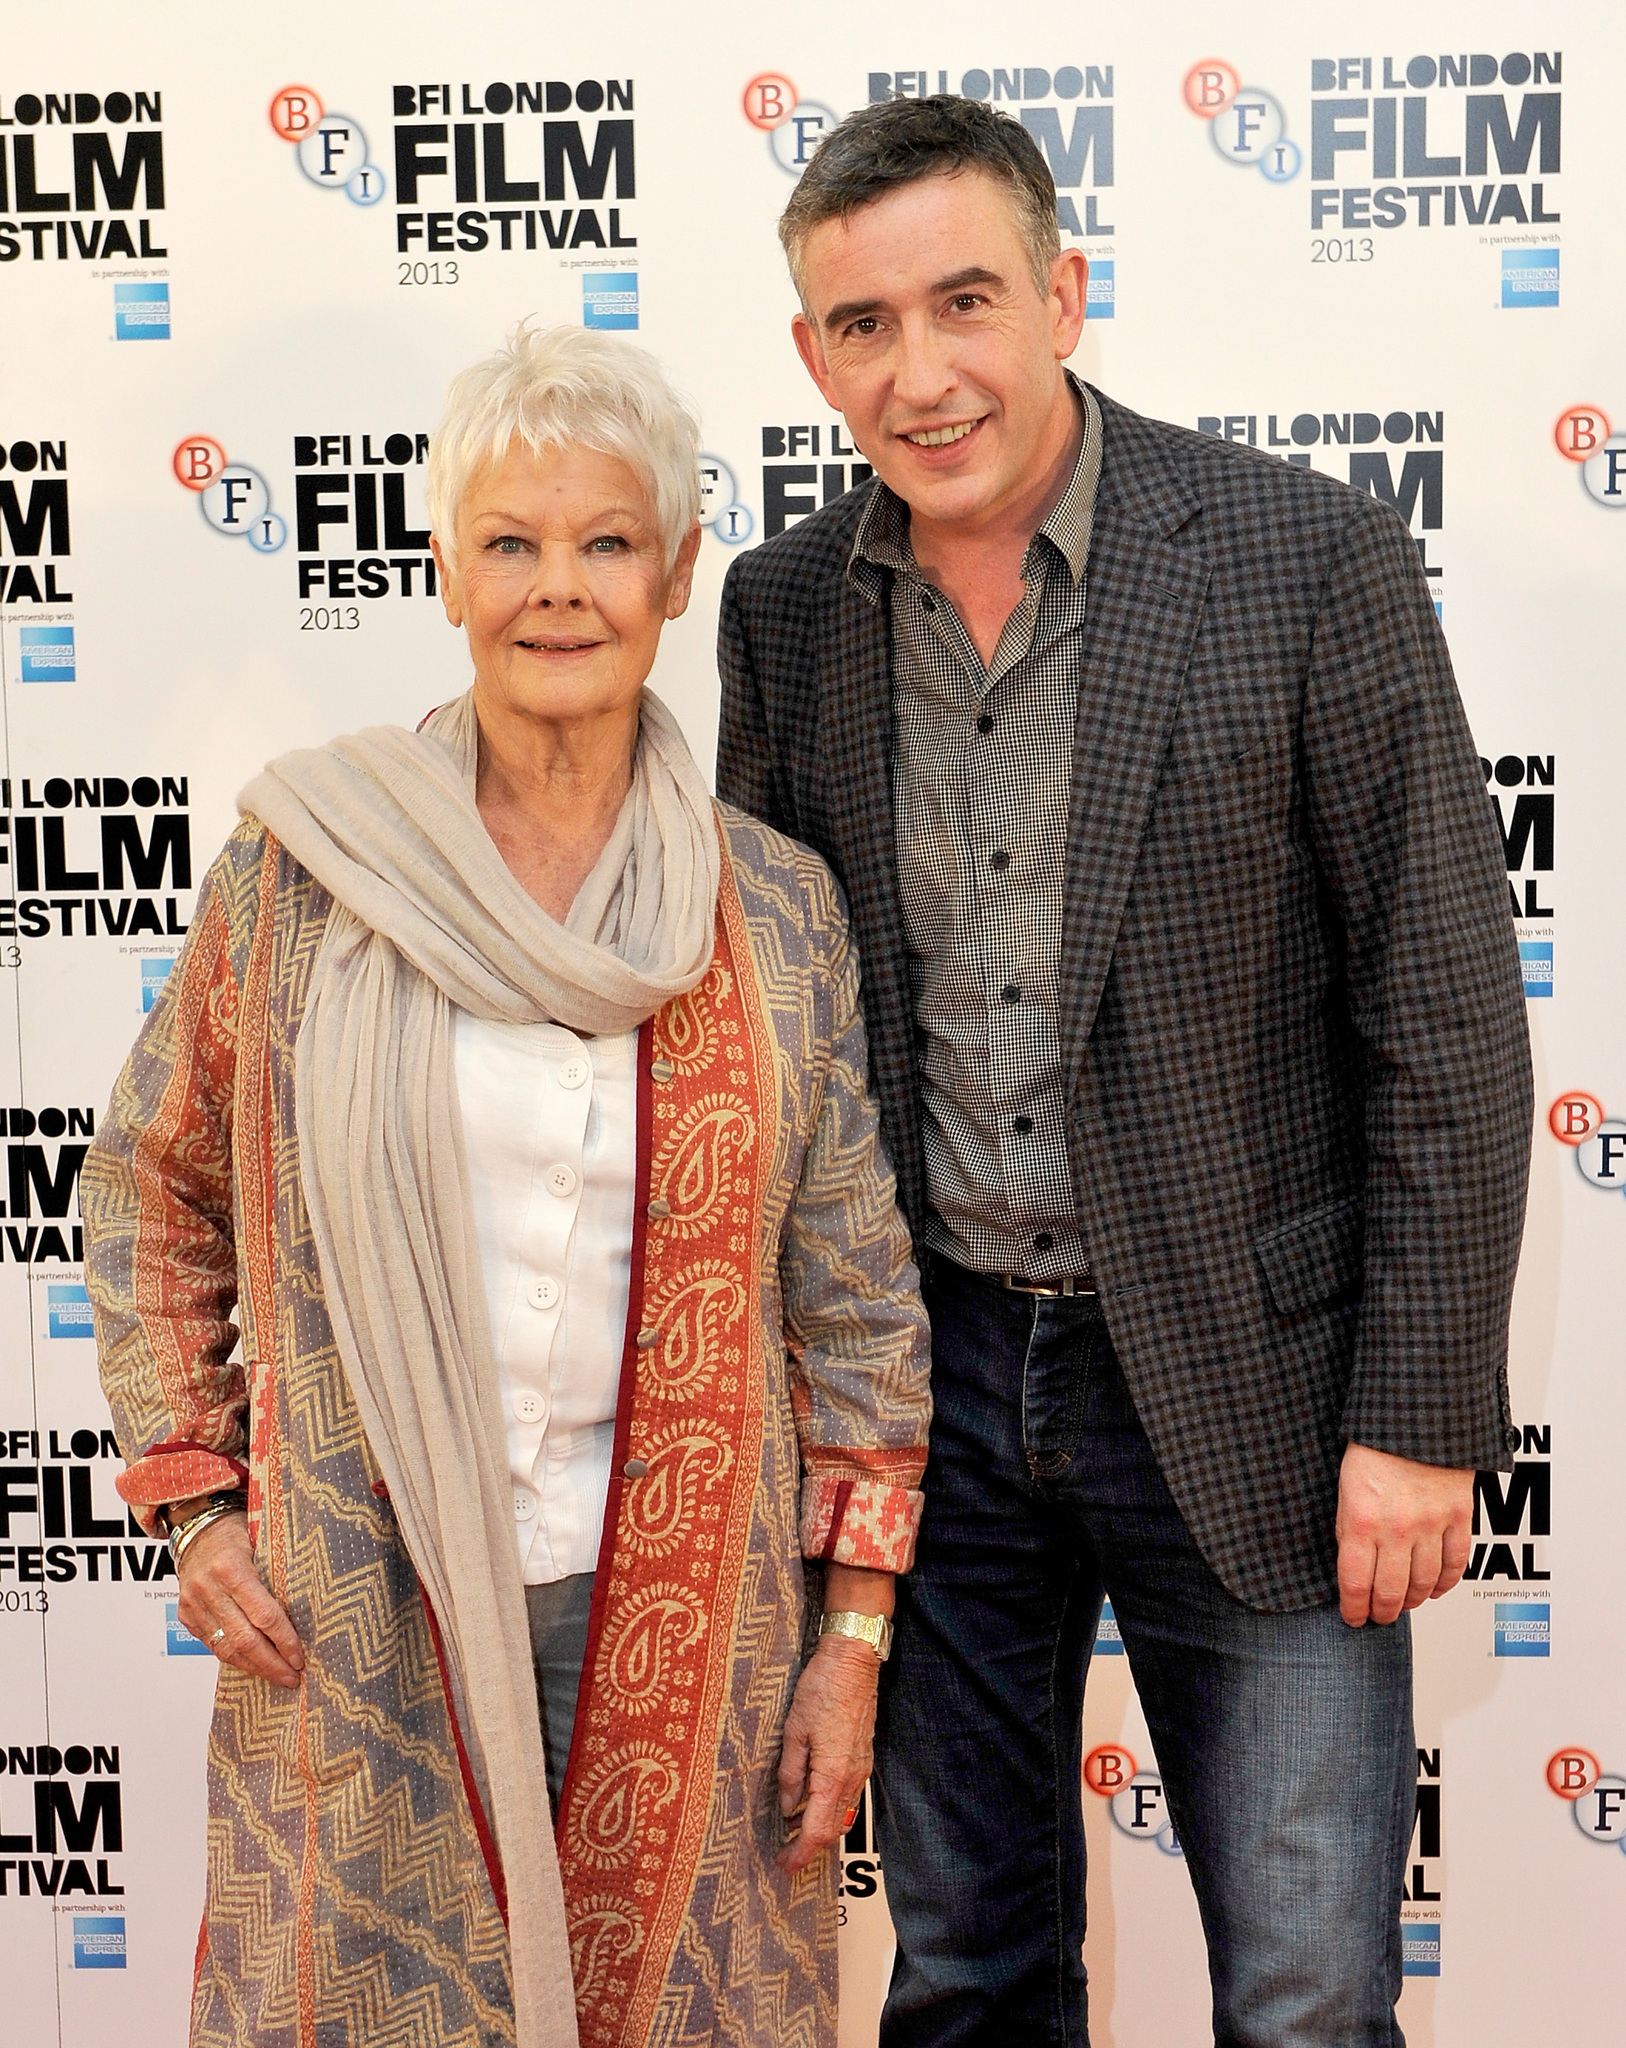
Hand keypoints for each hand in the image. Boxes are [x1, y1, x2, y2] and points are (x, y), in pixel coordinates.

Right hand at [176, 1510, 304, 1687]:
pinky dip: (235, 1658)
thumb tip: (309, 1609)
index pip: (264, 1615)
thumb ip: (278, 1573)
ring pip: (226, 1648)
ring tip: (277, 1676)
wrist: (198, 1527)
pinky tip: (254, 1665)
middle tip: (292, 1676)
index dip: (284, 1640)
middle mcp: (208, 1587)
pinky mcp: (186, 1615)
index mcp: (231, 1567)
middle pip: (244, 1639)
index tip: (299, 1658)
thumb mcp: (262, 1542)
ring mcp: (193, 1604)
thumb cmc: (237, 1531)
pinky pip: (212, 1645)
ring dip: (254, 1667)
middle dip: (271, 1663)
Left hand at [776, 1635, 878, 1873]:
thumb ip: (791, 1772)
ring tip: (791, 1829)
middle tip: (784, 1853)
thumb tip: (787, 1804)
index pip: (817, 1830)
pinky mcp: (862, 1757)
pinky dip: (829, 1809)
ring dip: (819, 1828)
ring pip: (842, 1815)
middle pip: (833, 1829)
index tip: (784, 1866)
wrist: (854, 1661)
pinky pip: (848, 1796)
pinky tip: (809, 1801)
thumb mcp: (795, 1730)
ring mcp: (861, 1768)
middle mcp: (852, 1778)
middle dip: (809, 1847)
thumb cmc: (823, 1689)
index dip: (800, 1853)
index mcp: (833, 1776)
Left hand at [1335, 1443, 1473, 1627]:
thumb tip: (1351, 1561)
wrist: (1416, 1410)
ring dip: (1412, 1600)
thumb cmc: (1374, 1440)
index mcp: (1360, 1519)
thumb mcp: (1344, 1484)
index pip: (1355, 1582)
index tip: (1353, 1617)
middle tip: (1377, 1616)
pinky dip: (1445, 1583)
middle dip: (1382, 1611)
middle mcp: (1397, 1528)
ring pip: (1424, 1583)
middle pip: (1390, 1592)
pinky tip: (1434, 1588)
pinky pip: (1456, 1564)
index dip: (1353, 1608)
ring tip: (1403, 1603)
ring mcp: (1431, 1524)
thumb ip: (1348, 1524)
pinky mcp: (1459, 1516)